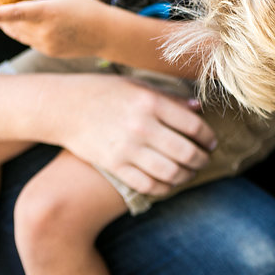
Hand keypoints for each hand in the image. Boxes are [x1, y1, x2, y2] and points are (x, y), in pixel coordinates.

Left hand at [0, 0, 109, 57]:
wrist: (108, 35)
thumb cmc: (88, 9)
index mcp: (49, 12)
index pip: (18, 13)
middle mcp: (45, 31)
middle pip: (11, 23)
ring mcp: (45, 44)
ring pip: (16, 33)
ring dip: (10, 23)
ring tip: (16, 13)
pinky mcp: (47, 51)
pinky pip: (26, 40)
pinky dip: (24, 31)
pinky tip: (36, 24)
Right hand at [56, 74, 215, 195]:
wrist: (63, 107)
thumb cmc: (105, 92)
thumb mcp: (139, 86)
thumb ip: (171, 99)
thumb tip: (199, 109)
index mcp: (151, 102)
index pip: (194, 125)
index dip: (209, 137)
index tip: (211, 142)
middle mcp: (142, 126)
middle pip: (187, 152)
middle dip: (202, 159)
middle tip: (204, 159)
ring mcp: (127, 148)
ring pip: (171, 172)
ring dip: (187, 176)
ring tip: (189, 172)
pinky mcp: (114, 165)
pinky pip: (148, 185)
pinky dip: (165, 188)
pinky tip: (169, 182)